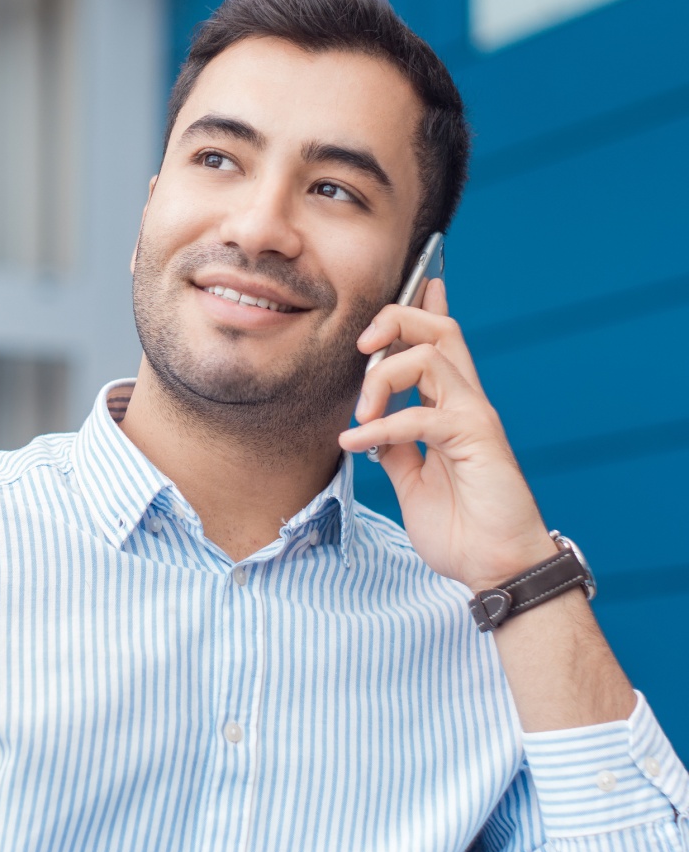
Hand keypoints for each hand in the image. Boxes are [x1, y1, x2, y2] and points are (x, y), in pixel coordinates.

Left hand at [339, 279, 554, 591]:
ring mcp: (475, 417)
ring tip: (359, 417)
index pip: (442, 343)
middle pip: (440, 331)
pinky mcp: (476, 439)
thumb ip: (394, 447)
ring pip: (430, 356)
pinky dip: (380, 426)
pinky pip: (420, 416)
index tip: (414, 283)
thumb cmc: (460, 527)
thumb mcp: (411, 479)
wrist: (494, 568)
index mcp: (454, 408)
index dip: (425, 308)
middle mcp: (468, 402)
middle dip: (397, 320)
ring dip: (381, 378)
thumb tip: (370, 427)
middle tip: (362, 346)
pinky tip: (358, 442)